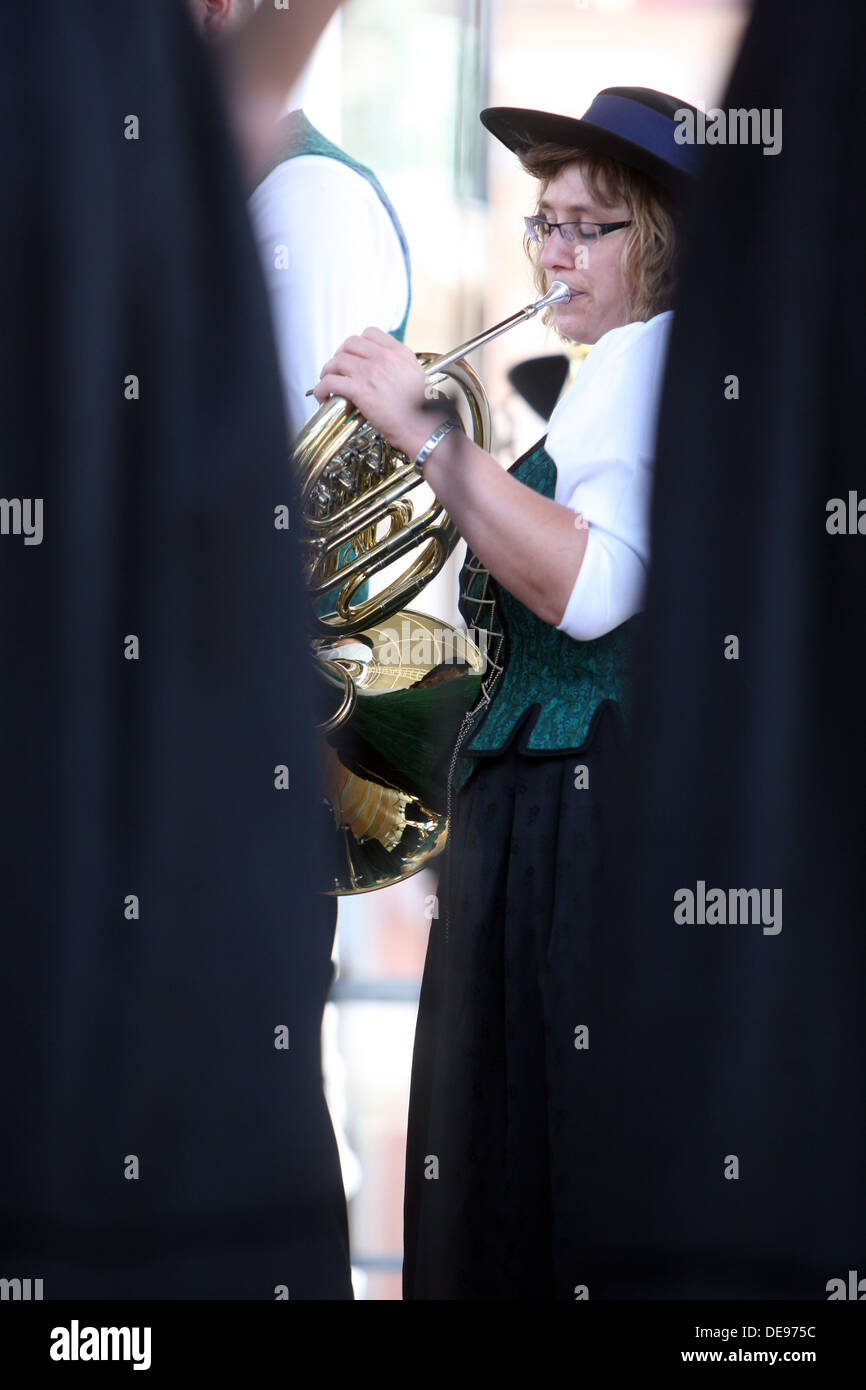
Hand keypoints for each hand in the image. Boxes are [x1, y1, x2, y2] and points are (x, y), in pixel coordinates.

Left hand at [312, 327, 431, 458]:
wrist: (424, 428)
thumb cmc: (421, 412)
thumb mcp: (416, 378)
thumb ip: (399, 368)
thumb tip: (382, 372)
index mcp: (399, 354)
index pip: (370, 334)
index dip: (356, 344)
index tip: (352, 355)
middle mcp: (385, 358)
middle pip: (350, 343)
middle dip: (339, 354)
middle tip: (338, 369)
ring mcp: (372, 372)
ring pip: (337, 360)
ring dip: (328, 371)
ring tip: (327, 382)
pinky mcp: (361, 389)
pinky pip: (331, 382)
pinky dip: (322, 388)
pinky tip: (324, 396)